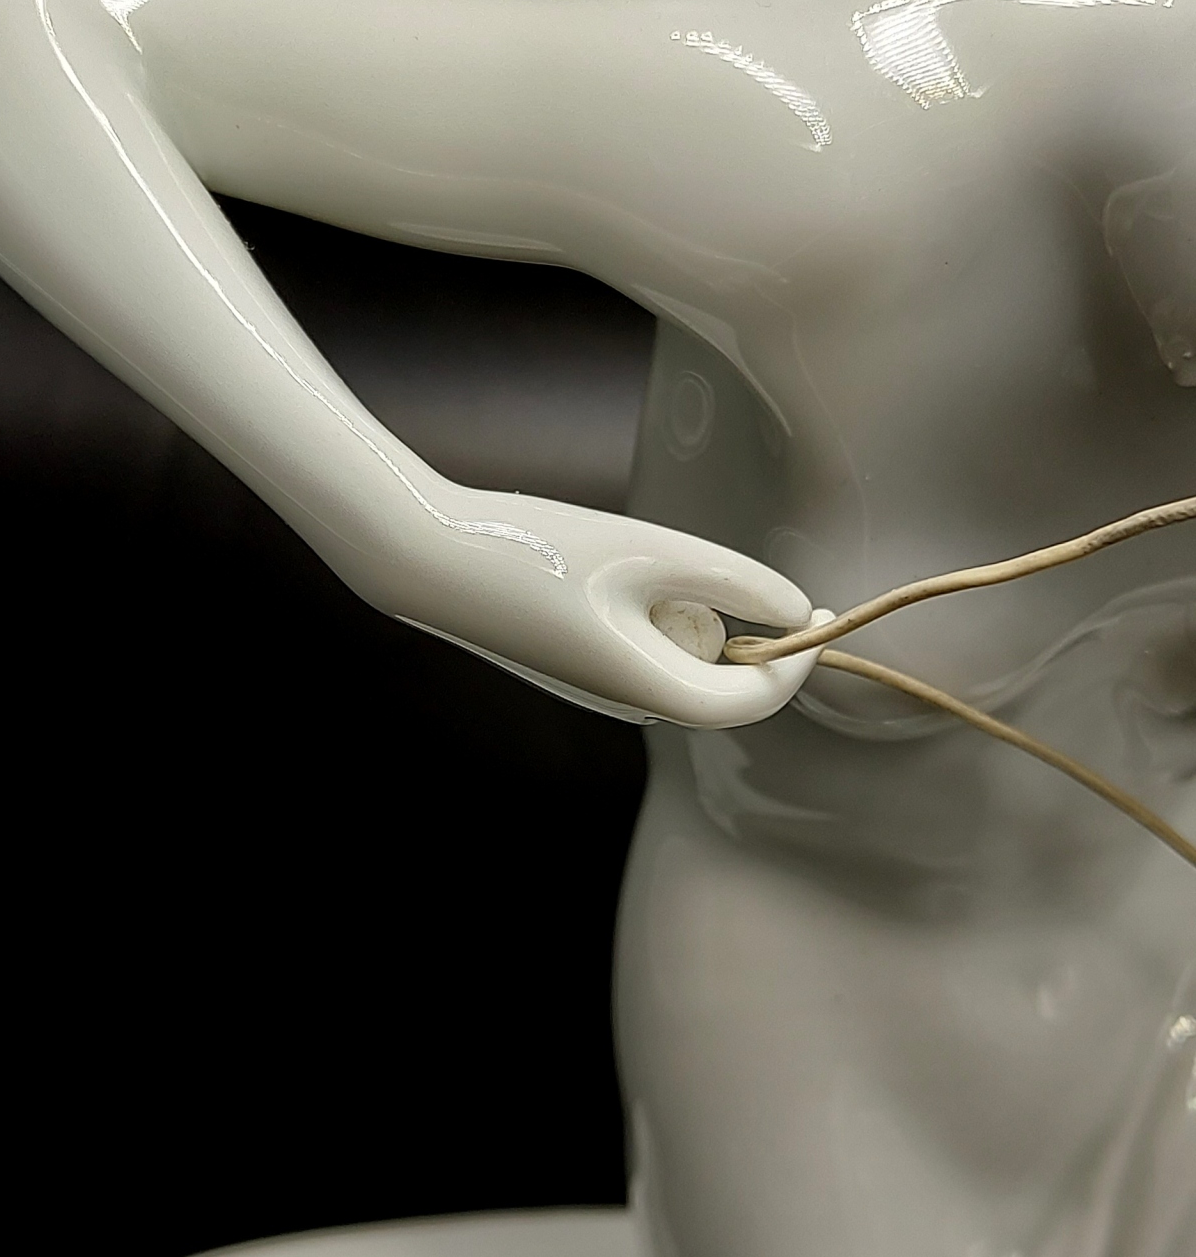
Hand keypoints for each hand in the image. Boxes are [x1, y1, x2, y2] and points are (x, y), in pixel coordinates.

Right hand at [380, 483, 825, 727]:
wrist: (433, 560)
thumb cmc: (542, 551)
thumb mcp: (653, 549)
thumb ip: (736, 581)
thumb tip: (799, 611)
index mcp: (652, 689)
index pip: (756, 699)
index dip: (799, 660)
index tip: (823, 611)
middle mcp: (628, 706)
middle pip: (719, 680)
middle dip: (727, 624)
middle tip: (683, 564)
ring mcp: (599, 694)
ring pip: (679, 660)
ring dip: (680, 613)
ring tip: (622, 565)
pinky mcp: (579, 674)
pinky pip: (643, 650)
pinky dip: (645, 613)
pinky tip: (596, 575)